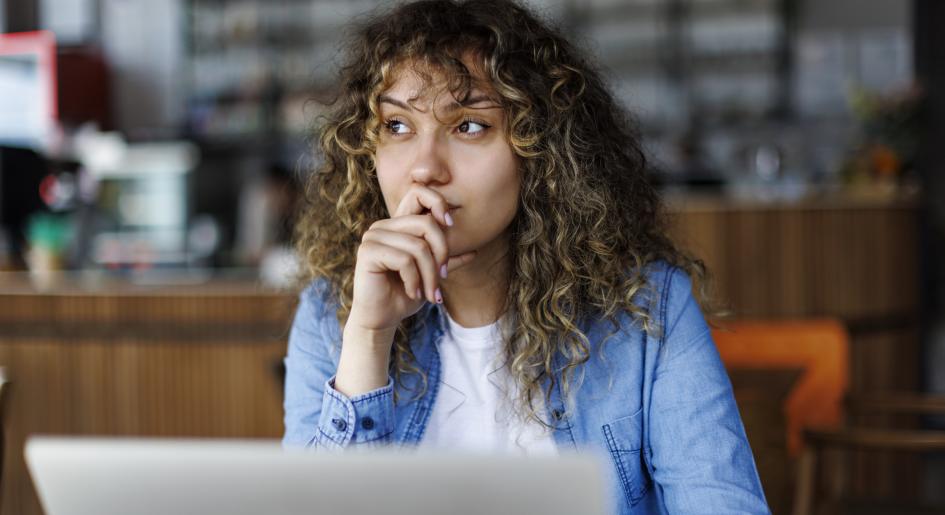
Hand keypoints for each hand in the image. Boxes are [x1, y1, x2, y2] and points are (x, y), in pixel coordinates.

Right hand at [347, 184, 475, 333]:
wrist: (382, 319)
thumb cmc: (405, 295)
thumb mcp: (432, 275)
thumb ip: (448, 260)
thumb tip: (475, 250)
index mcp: (397, 225)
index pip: (419, 194)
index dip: (439, 203)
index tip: (452, 225)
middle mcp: (383, 226)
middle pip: (425, 224)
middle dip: (442, 254)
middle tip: (443, 278)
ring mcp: (373, 237)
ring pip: (418, 246)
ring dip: (430, 275)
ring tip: (430, 294)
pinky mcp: (367, 252)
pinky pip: (404, 260)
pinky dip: (415, 280)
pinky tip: (413, 292)